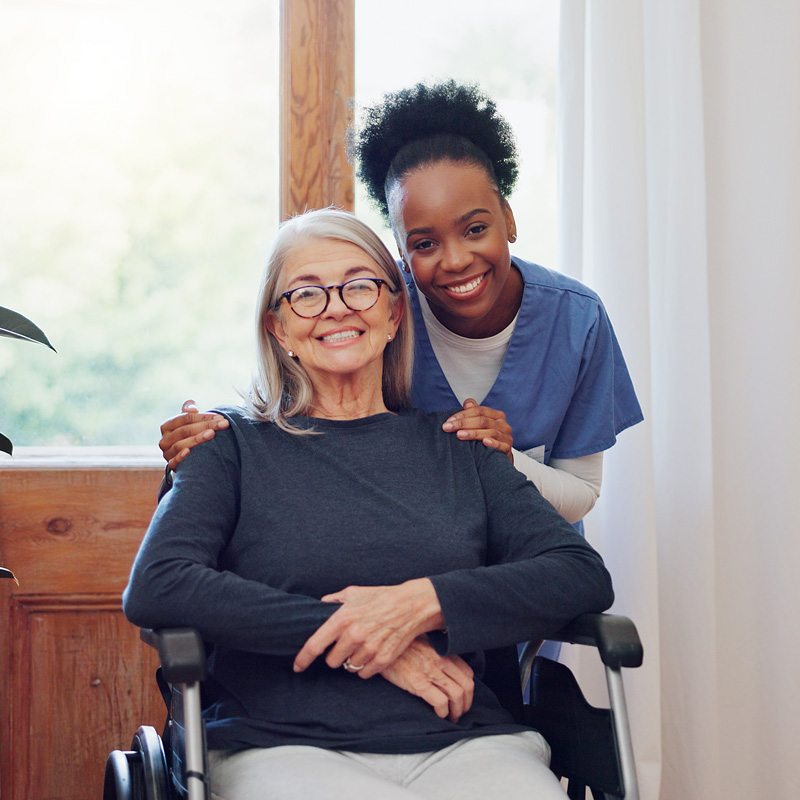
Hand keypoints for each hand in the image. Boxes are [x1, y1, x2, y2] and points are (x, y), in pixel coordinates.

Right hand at [159, 399, 228, 469]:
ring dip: (197, 439)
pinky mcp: (171, 465)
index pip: (185, 418)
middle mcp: (165, 439)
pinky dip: (180, 456)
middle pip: (185, 430)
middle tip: (223, 424)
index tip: (220, 417)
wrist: (186, 459)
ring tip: (212, 434)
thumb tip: (193, 408)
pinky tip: (189, 451)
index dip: (203, 416)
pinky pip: (174, 461)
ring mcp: (167, 453)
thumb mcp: (187, 422)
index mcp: (167, 426)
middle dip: (206, 426)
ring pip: (181, 444)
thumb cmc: (188, 435)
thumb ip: (189, 412)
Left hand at [293, 579, 444, 678]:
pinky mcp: (383, 659)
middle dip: (335, 655)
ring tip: (361, 647)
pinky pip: (364, 673)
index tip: (297, 667)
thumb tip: (319, 606)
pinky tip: (371, 653)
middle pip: (332, 661)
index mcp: (343, 618)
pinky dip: (365, 667)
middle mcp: (354, 635)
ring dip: (351, 661)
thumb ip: (333, 600)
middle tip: (346, 644)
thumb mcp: (354, 592)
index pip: (315, 644)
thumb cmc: (380, 597)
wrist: (411, 605)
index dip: (303, 658)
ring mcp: (369, 648)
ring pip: (348, 668)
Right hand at [379, 637, 473, 722]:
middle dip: (466, 703)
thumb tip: (447, 670)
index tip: (464, 698)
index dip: (468, 689)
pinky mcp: (418, 683)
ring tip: (451, 718)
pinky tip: (439, 715)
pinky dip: (443, 712)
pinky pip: (440, 702)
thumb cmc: (400, 648)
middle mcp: (440, 660)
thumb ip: (436, 654)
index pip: (468, 672)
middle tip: (460, 712)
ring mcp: (430, 671)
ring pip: (457, 695)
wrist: (380, 648)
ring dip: (457, 711)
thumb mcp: (422, 645)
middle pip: (466, 686)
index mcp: (442, 652)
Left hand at [442, 399, 513, 461]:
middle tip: (448, 427)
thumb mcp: (481, 425)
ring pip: (490, 432)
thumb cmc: (488, 440)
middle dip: (463, 423)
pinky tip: (484, 442)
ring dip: (473, 433)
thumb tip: (468, 403)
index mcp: (497, 416)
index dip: (463, 414)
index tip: (449, 421)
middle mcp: (503, 425)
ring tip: (459, 435)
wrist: (499, 460)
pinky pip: (501, 445)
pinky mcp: (507, 449)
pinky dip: (493, 443)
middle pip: (483, 421)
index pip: (479, 411)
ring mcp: (506, 437)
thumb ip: (475, 413)